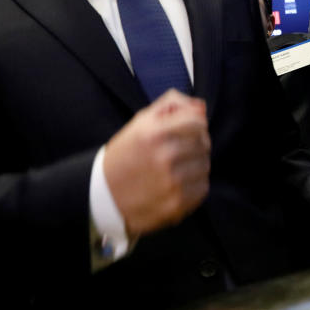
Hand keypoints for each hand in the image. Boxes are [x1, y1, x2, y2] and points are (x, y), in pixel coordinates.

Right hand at [103, 89, 210, 238]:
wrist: (104, 195)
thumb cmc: (126, 154)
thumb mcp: (140, 122)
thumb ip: (171, 105)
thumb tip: (201, 107)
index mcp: (155, 132)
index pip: (198, 120)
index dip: (195, 123)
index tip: (188, 129)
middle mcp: (165, 156)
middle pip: (204, 142)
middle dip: (195, 143)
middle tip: (179, 150)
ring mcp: (172, 182)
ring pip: (205, 165)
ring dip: (195, 164)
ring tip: (176, 167)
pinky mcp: (177, 204)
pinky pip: (202, 187)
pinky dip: (194, 184)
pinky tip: (177, 183)